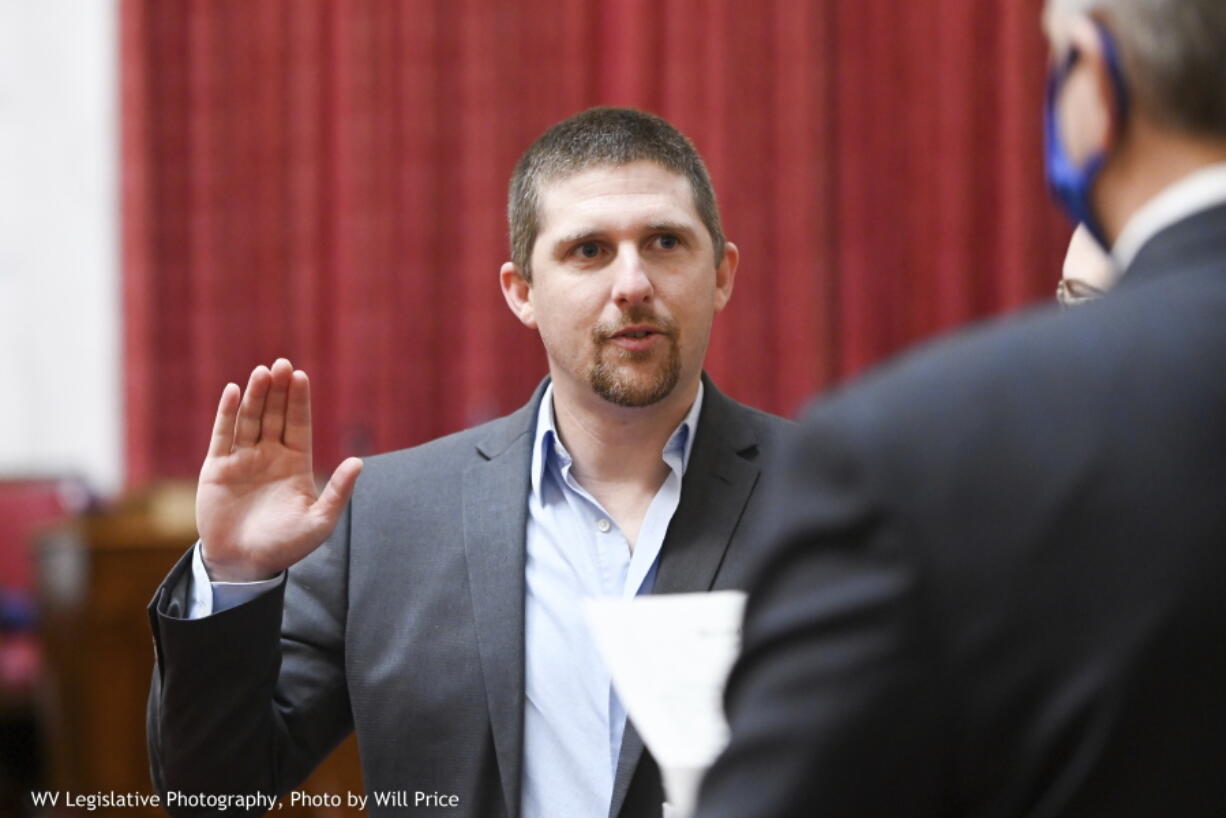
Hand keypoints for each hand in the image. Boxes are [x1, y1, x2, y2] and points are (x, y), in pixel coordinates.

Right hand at [196, 358, 362, 581]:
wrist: (245, 564)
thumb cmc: (286, 545)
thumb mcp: (319, 521)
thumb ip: (338, 491)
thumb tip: (359, 462)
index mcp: (295, 463)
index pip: (298, 424)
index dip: (299, 400)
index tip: (302, 376)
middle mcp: (269, 455)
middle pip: (275, 414)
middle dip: (279, 390)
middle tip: (283, 363)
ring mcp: (242, 459)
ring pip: (250, 419)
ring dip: (256, 396)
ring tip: (262, 372)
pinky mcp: (217, 468)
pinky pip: (222, 436)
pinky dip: (226, 413)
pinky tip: (233, 392)